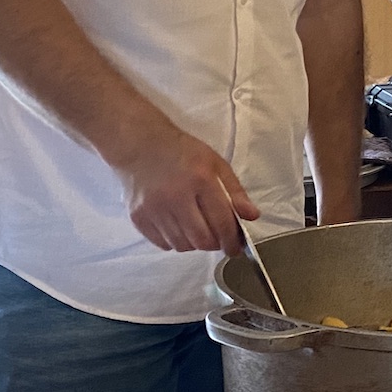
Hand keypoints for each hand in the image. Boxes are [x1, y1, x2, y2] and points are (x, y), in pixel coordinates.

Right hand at [118, 122, 257, 253]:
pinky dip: (175, 242)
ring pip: (183, 245)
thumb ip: (235, 191)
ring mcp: (154, 209)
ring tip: (197, 228)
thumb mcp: (215, 163)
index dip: (232, 241)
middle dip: (215, 244)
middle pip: (202, 240)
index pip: (222, 222)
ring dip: (195, 244)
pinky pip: (163, 244)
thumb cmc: (182, 152)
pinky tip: (178, 226)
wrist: (140, 144)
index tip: (235, 247)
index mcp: (200, 179)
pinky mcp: (138, 217)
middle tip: (218, 239)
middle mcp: (176, 196)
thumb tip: (252, 216)